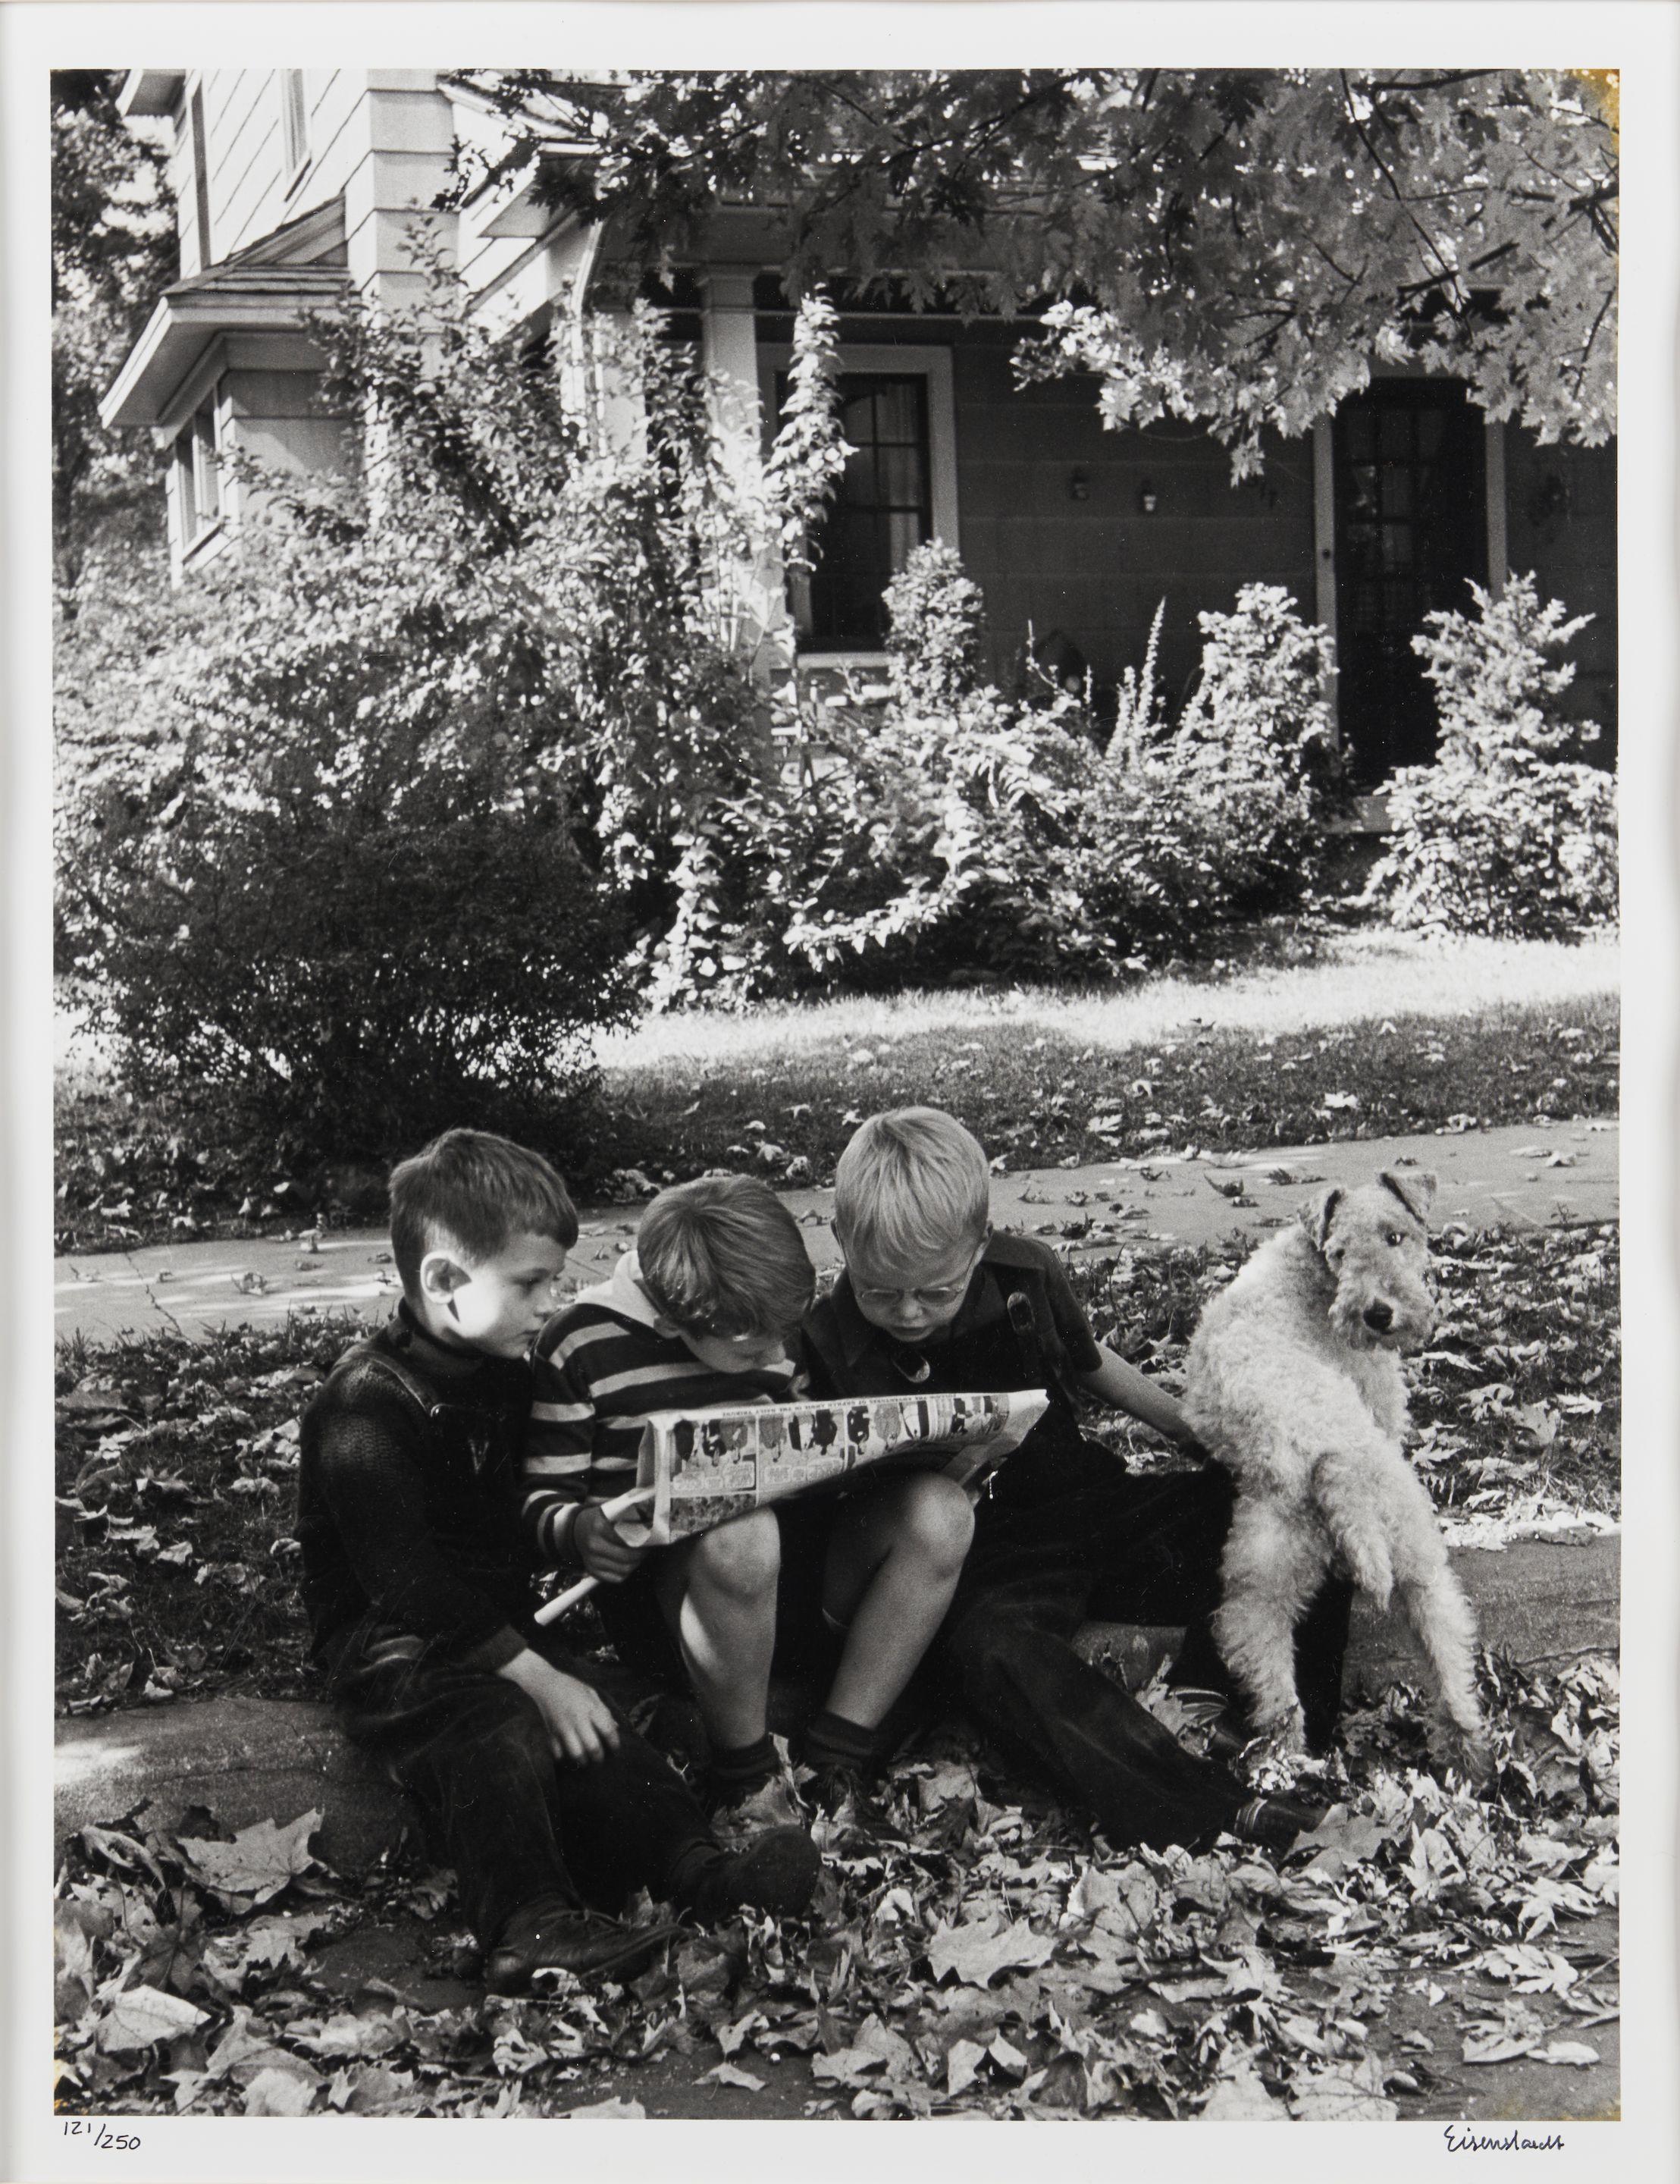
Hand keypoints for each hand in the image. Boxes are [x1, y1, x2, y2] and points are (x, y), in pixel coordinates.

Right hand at [498, 1649, 620, 1763]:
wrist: (546, 1684)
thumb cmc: (572, 1687)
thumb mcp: (591, 1693)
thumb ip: (603, 1711)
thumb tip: (616, 1727)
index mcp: (590, 1708)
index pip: (607, 1730)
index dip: (614, 1743)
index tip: (615, 1749)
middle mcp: (578, 1719)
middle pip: (592, 1746)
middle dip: (599, 1757)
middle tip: (600, 1760)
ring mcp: (563, 1727)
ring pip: (575, 1753)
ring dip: (582, 1760)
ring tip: (586, 1762)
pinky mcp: (551, 1732)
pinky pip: (557, 1752)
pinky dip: (563, 1758)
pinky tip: (568, 1757)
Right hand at [574, 1501, 651, 1583]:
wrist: (577, 1530)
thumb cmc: (598, 1520)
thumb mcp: (610, 1511)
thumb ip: (627, 1513)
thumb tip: (650, 1514)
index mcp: (599, 1526)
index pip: (627, 1537)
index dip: (642, 1537)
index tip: (650, 1535)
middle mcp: (594, 1545)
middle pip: (627, 1556)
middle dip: (642, 1553)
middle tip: (648, 1547)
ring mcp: (592, 1560)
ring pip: (625, 1569)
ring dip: (637, 1563)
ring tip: (641, 1554)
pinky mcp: (593, 1572)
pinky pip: (617, 1578)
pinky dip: (627, 1571)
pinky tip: (629, 1562)